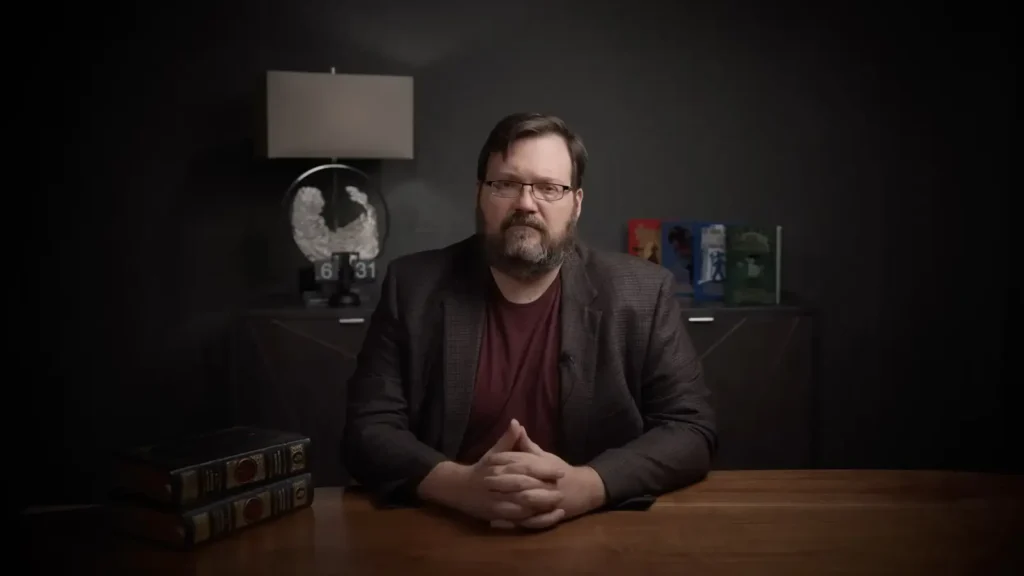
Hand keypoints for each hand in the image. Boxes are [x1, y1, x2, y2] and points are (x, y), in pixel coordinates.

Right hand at [422, 419, 565, 523]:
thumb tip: (516, 422)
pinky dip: (529, 516)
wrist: (457, 487)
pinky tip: (542, 515)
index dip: (544, 469)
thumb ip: (507, 440)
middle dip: (545, 488)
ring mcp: (495, 498)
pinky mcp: (494, 513)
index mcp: (499, 464)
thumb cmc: (480, 469)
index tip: (561, 471)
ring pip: (520, 502)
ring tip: (558, 503)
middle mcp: (497, 481)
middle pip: (524, 484)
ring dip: (540, 504)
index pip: (525, 465)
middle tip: (563, 490)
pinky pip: (514, 516)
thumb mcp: (493, 453)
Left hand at [484, 428, 606, 529]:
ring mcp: (546, 501)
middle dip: (502, 482)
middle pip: (521, 482)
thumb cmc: (560, 470)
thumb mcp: (544, 457)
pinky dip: (512, 522)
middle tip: (483, 481)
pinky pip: (527, 521)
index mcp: (542, 467)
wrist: (583, 489)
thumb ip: (528, 445)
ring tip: (487, 503)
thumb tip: (516, 425)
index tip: (487, 461)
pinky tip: (496, 522)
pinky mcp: (546, 516)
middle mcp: (545, 483)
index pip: (521, 462)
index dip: (503, 462)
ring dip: (506, 503)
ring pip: (524, 502)